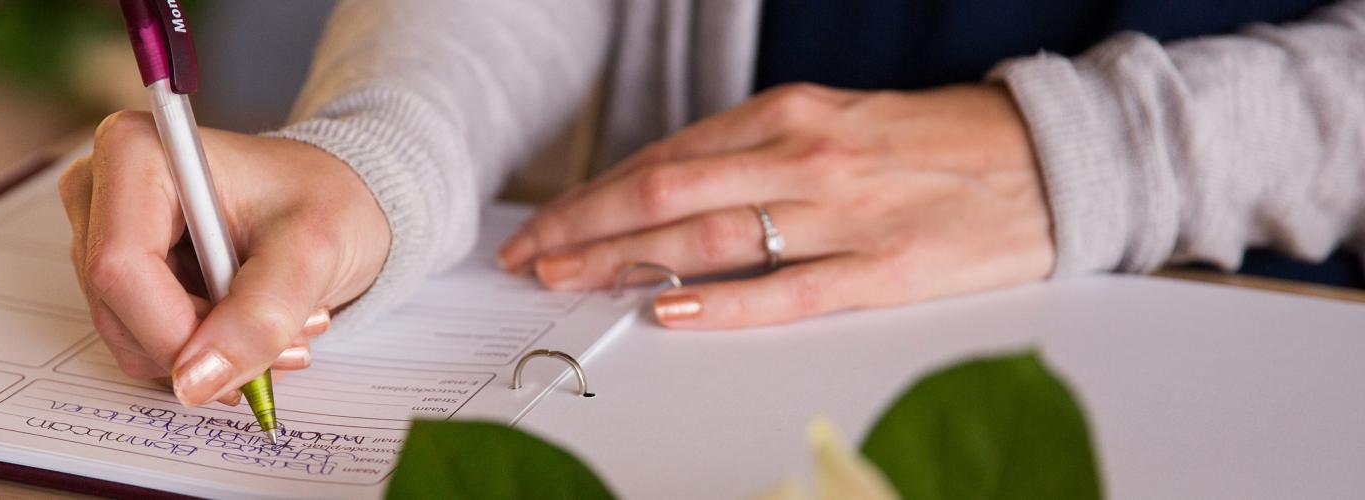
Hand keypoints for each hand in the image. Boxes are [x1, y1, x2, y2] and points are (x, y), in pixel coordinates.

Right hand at [61, 111, 388, 405]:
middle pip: (117, 308)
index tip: (246, 360)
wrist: (325, 201)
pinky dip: (198, 351)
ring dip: (207, 354)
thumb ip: (258, 316)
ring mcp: (99, 232)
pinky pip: (139, 341)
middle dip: (202, 345)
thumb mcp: (312, 252)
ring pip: (128, 336)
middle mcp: (100, 187)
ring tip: (277, 325)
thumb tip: (194, 383)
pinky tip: (246, 322)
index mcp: (135, 151)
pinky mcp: (114, 271)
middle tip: (286, 338)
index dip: (175, 332)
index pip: (121, 268)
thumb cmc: (322, 200)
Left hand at [497, 83, 1052, 327]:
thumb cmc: (935, 145)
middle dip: (586, 229)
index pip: (665, 159)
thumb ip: (754, 155)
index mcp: (790, 116)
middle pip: (667, 194)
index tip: (547, 226)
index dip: (595, 195)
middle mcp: (806, 155)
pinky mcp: (885, 267)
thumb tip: (667, 194)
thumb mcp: (834, 123)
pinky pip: (788, 290)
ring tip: (571, 283)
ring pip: (711, 238)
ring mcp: (845, 213)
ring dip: (627, 263)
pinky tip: (672, 313)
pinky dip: (724, 303)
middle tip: (532, 259)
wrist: (1051, 159)